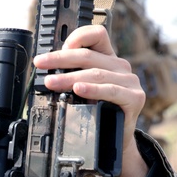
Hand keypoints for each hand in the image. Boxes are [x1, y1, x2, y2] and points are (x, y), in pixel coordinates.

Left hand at [32, 24, 148, 176]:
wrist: (114, 141)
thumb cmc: (98, 113)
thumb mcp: (82, 90)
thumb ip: (72, 75)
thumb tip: (47, 70)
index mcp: (109, 58)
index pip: (96, 35)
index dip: (76, 37)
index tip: (54, 50)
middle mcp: (121, 66)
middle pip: (88, 54)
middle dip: (60, 60)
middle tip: (41, 65)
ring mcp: (130, 81)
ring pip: (96, 73)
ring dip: (70, 77)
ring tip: (52, 82)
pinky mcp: (135, 98)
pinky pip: (111, 90)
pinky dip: (93, 90)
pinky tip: (79, 90)